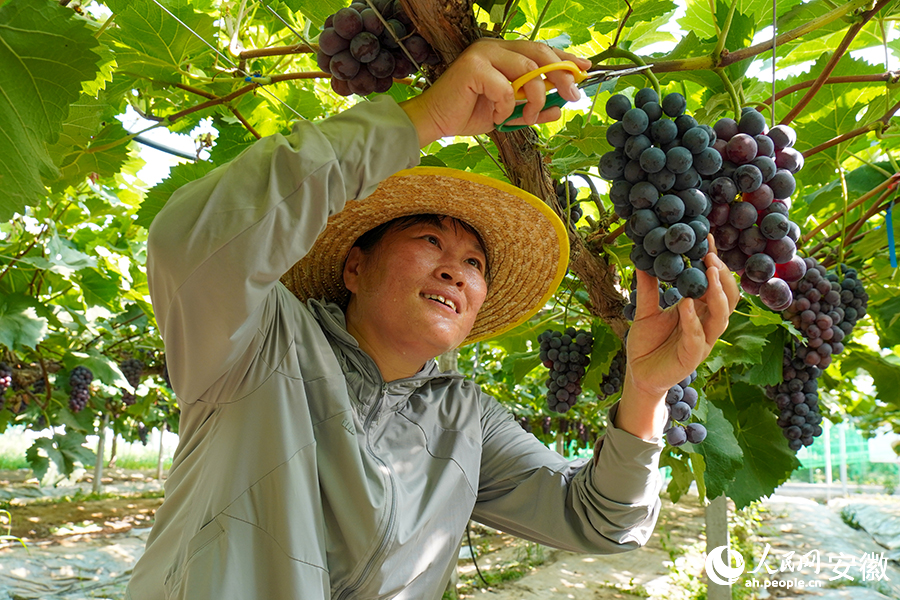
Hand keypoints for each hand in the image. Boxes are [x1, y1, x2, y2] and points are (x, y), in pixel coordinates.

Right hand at [400, 39, 591, 145]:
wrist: (436, 122)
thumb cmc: (468, 114)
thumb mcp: (509, 113)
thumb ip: (533, 108)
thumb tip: (561, 108)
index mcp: (503, 53)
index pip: (540, 50)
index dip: (565, 59)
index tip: (584, 70)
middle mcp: (494, 48)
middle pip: (539, 53)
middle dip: (562, 75)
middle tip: (573, 96)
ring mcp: (483, 54)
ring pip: (527, 70)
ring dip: (535, 98)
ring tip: (527, 116)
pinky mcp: (473, 67)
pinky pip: (505, 88)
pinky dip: (506, 107)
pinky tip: (497, 116)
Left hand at [615, 236, 740, 438]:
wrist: (638, 374)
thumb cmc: (646, 343)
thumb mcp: (645, 311)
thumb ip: (647, 288)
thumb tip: (644, 259)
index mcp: (699, 310)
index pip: (714, 283)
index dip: (714, 261)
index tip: (706, 238)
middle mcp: (706, 323)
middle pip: (728, 297)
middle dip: (721, 275)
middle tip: (711, 254)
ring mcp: (702, 340)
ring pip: (721, 316)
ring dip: (716, 293)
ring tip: (708, 271)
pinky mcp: (692, 357)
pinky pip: (698, 337)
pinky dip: (693, 319)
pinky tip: (686, 304)